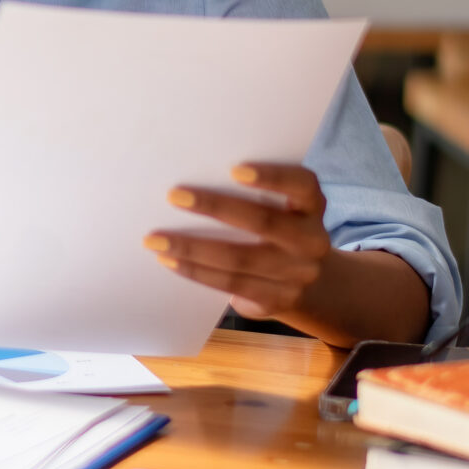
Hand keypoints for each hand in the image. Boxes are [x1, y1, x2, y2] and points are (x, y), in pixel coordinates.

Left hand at [148, 163, 331, 323]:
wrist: (311, 285)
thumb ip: (256, 197)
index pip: (302, 185)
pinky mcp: (277, 299)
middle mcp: (312, 240)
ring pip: (240, 259)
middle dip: (215, 206)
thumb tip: (192, 179)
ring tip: (156, 240)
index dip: (272, 177)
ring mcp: (297, 274)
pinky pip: (231, 284)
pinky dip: (197, 271)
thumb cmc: (279, 232)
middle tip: (173, 195)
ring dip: (192, 247)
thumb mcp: (282, 210)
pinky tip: (170, 262)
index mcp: (312, 207)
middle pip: (264, 222)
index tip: (234, 169)